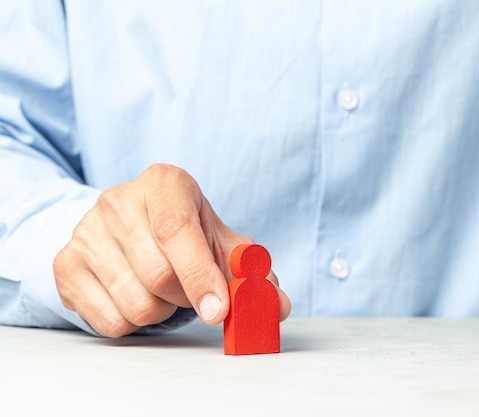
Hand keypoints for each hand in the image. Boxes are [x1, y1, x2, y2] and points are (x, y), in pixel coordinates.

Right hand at [53, 164, 290, 336]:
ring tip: (162, 288)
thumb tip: (276, 305)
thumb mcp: (218, 239)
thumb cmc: (181, 232)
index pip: (177, 229)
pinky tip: (137, 295)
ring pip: (136, 303)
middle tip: (191, 290)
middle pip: (158, 275)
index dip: (201, 274)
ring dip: (162, 310)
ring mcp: (86, 232)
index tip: (220, 309)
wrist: (127, 225)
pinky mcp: (66, 265)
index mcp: (164, 184)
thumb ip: (250, 270)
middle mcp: (118, 201)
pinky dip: (135, 323)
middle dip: (186, 297)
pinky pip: (111, 322)